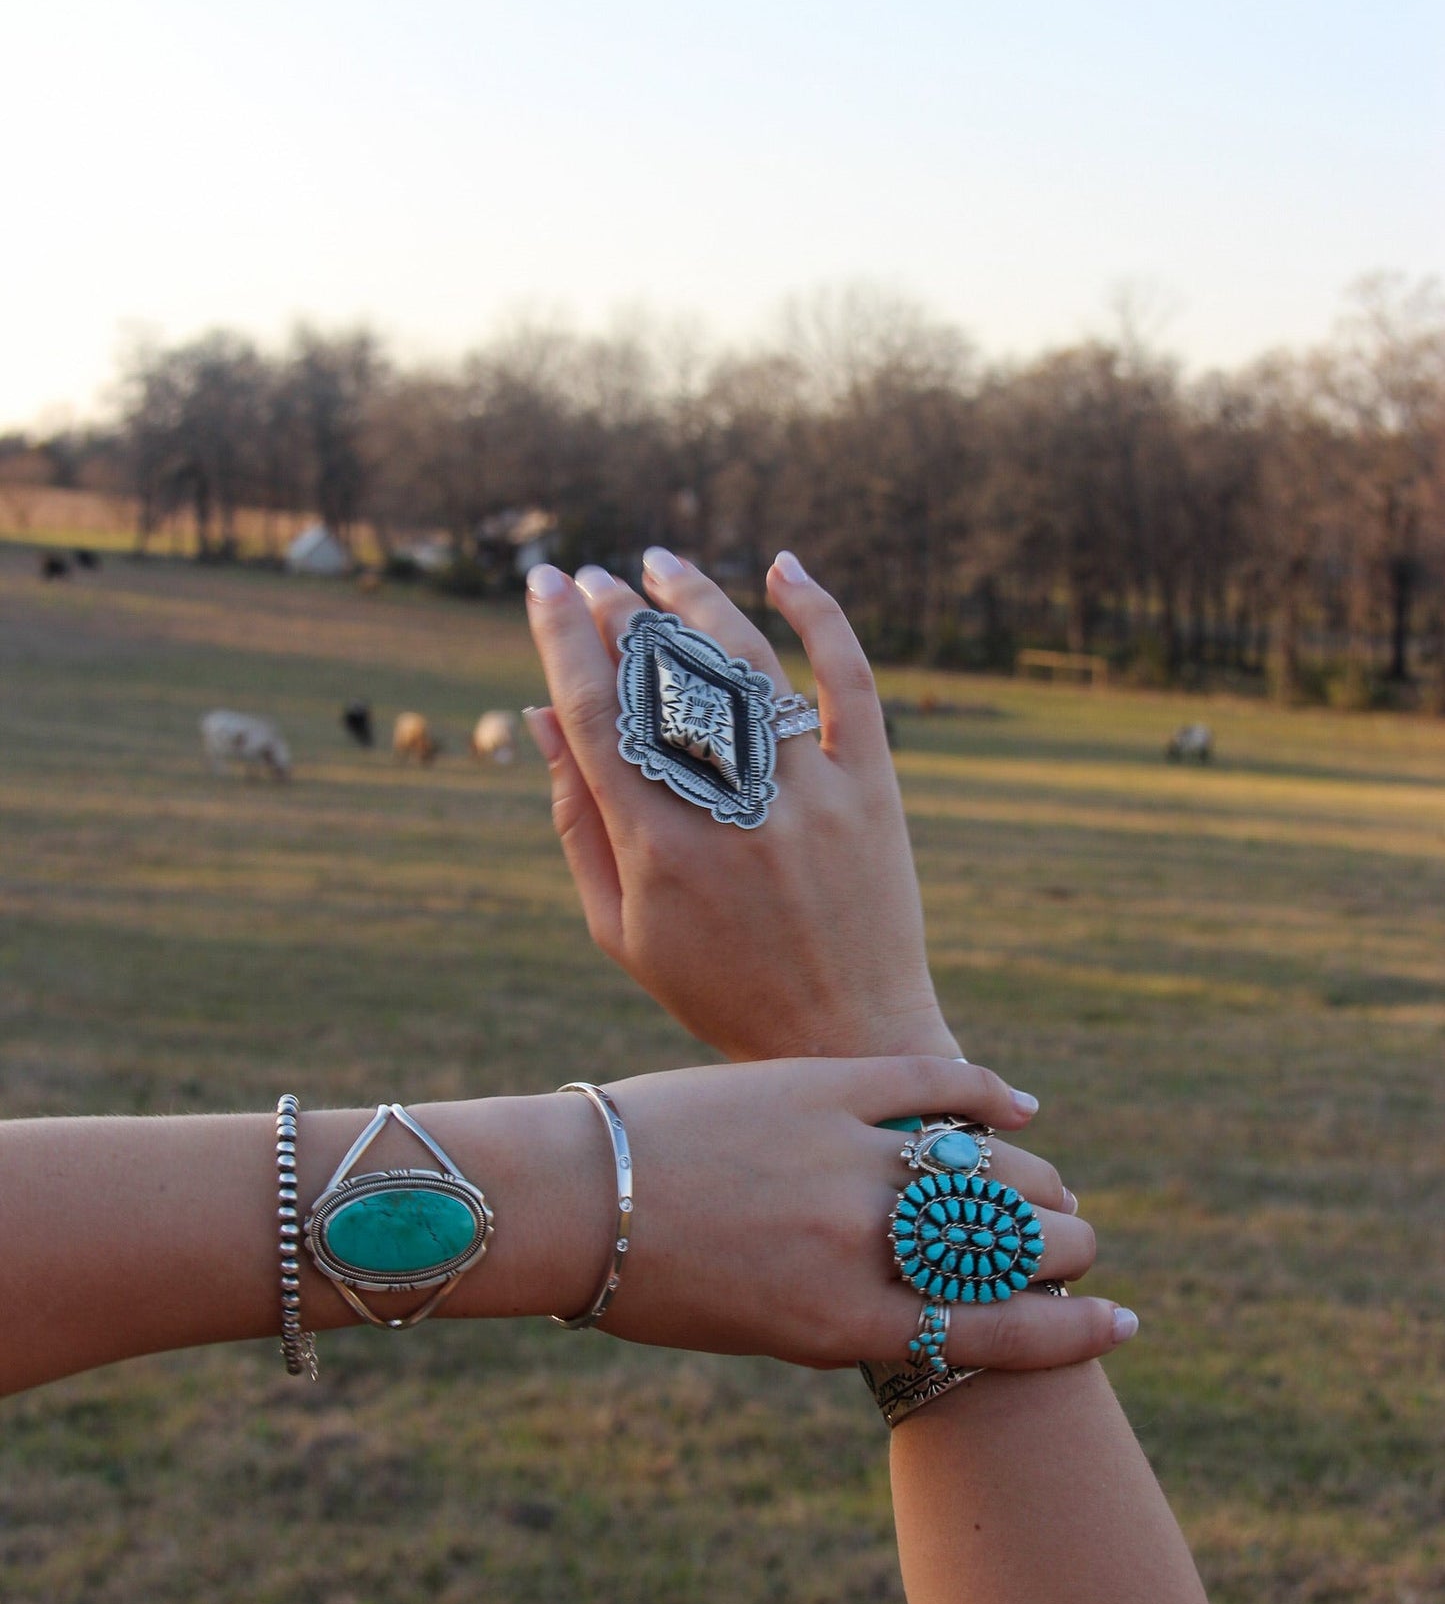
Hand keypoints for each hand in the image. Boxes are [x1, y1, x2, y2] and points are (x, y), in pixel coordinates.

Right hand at [524, 549, 954, 1062]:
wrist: (847, 1038)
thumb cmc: (717, 989)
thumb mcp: (620, 926)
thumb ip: (576, 821)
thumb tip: (540, 715)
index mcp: (659, 848)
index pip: (597, 713)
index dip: (562, 637)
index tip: (543, 583)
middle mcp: (734, 809)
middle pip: (665, 677)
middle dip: (618, 613)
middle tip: (592, 577)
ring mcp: (811, 792)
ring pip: (747, 662)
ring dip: (697, 598)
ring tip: (659, 564)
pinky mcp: (874, 787)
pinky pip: (850, 679)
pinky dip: (819, 615)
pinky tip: (782, 568)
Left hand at [565, 1054, 1116, 1372]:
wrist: (572, 1197)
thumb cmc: (650, 1284)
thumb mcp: (762, 1328)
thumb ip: (849, 1312)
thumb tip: (922, 1294)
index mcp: (845, 1326)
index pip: (999, 1335)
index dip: (1075, 1333)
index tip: (1122, 1322)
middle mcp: (862, 1247)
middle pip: (1010, 1250)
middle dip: (1066, 1251)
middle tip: (1082, 1244)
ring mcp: (848, 1160)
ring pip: (989, 1171)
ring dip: (1038, 1183)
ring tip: (1056, 1192)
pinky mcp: (825, 1087)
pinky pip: (935, 1088)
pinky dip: (988, 1098)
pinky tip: (1019, 1110)